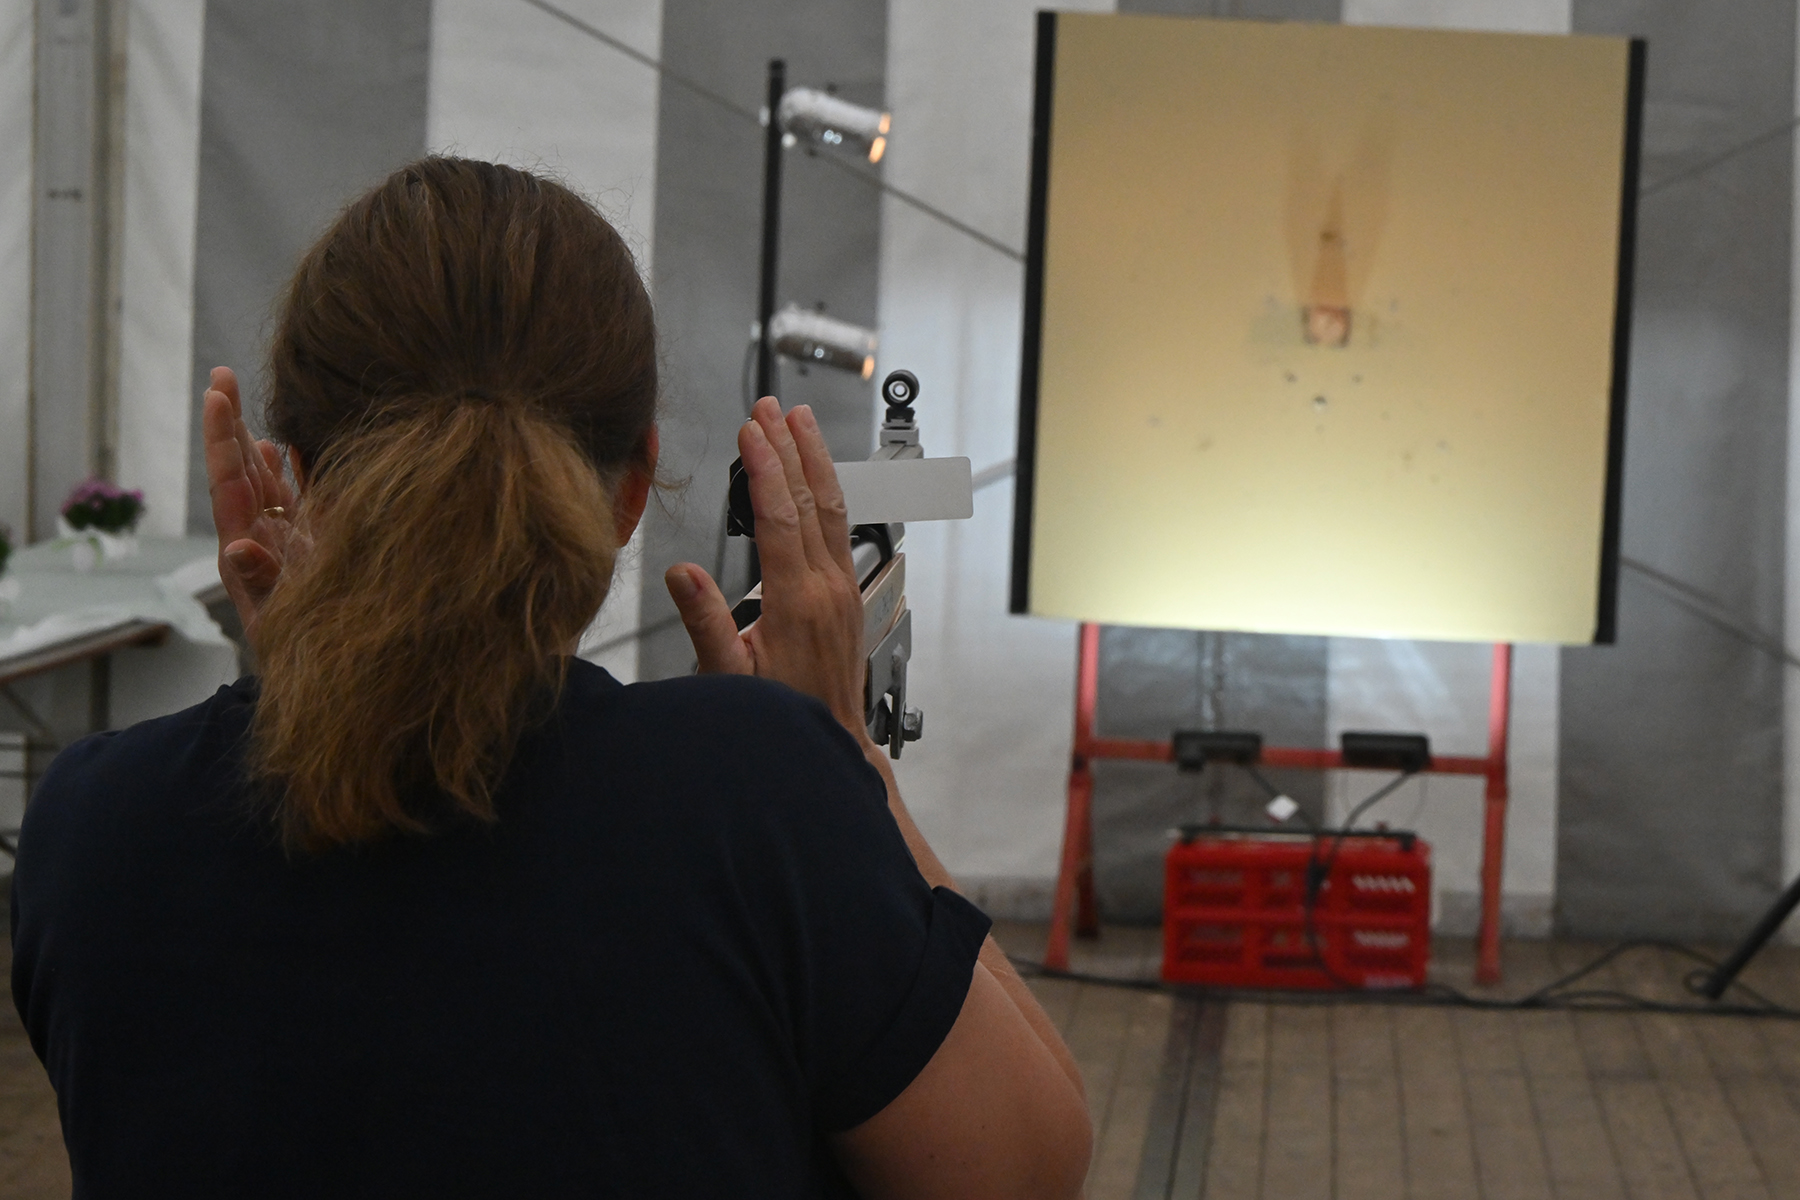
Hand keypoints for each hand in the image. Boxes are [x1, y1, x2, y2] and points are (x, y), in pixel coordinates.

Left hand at [202, 366, 302, 649]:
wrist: (332, 692)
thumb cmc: (305, 666)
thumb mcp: (280, 629)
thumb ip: (261, 585)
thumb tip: (237, 546)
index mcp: (248, 552)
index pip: (231, 484)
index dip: (223, 439)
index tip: (217, 393)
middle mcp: (264, 541)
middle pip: (242, 473)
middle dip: (231, 425)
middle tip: (222, 375)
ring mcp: (288, 545)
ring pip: (268, 485)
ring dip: (256, 446)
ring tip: (245, 408)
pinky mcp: (314, 552)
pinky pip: (303, 503)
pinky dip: (297, 474)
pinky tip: (294, 449)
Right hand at [665, 397, 867, 737]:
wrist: (832, 740)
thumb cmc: (780, 712)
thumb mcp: (729, 675)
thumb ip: (706, 621)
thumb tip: (681, 573)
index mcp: (795, 600)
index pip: (779, 516)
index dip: (764, 467)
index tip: (751, 430)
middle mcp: (827, 587)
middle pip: (809, 500)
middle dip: (789, 447)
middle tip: (771, 407)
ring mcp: (844, 588)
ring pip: (834, 509)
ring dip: (816, 460)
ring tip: (801, 421)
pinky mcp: (849, 593)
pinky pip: (843, 529)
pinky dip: (829, 491)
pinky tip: (820, 474)